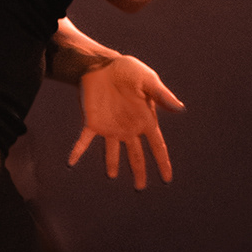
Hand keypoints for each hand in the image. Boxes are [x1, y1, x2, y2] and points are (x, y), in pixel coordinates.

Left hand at [68, 56, 184, 189]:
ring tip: (112, 176)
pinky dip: (77, 151)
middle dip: (139, 171)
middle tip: (140, 188)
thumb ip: (162, 95)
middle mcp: (128, 127)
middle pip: (135, 155)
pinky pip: (84, 140)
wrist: (103, 64)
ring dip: (111, 164)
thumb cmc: (128, 70)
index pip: (156, 146)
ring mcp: (110, 126)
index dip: (162, 163)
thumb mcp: (148, 80)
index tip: (166, 180)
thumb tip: (180, 109)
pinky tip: (71, 162)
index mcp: (144, 120)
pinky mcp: (92, 122)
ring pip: (111, 152)